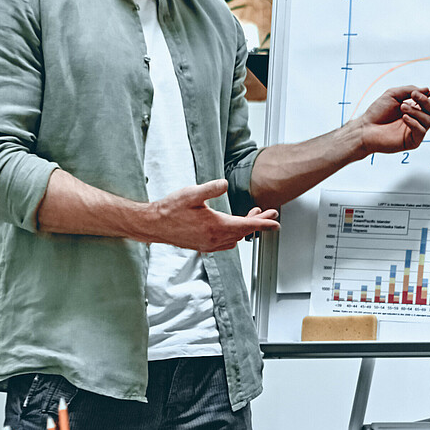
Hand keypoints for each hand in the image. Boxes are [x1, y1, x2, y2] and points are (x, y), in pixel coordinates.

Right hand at [145, 179, 279, 252]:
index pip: (246, 225)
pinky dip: (234, 234)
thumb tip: (224, 184)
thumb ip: (210, 189)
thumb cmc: (170, 209)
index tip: (276, 222)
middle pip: (244, 232)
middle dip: (259, 223)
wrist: (154, 225)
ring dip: (245, 228)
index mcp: (215, 226)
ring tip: (251, 215)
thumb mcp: (190, 194)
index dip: (263, 223)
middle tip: (270, 215)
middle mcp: (214, 239)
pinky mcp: (203, 246)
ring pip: (236, 238)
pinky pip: (226, 242)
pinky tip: (233, 225)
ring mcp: (209, 244)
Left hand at [354, 85, 429, 154]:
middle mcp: (417, 119)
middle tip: (414, 96)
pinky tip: (404, 118)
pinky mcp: (412, 141)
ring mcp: (415, 131)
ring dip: (416, 111)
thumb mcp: (393, 94)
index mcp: (415, 108)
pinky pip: (421, 131)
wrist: (366, 127)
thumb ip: (409, 90)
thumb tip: (427, 90)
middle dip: (426, 101)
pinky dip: (414, 122)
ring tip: (402, 108)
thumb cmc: (378, 112)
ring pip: (428, 120)